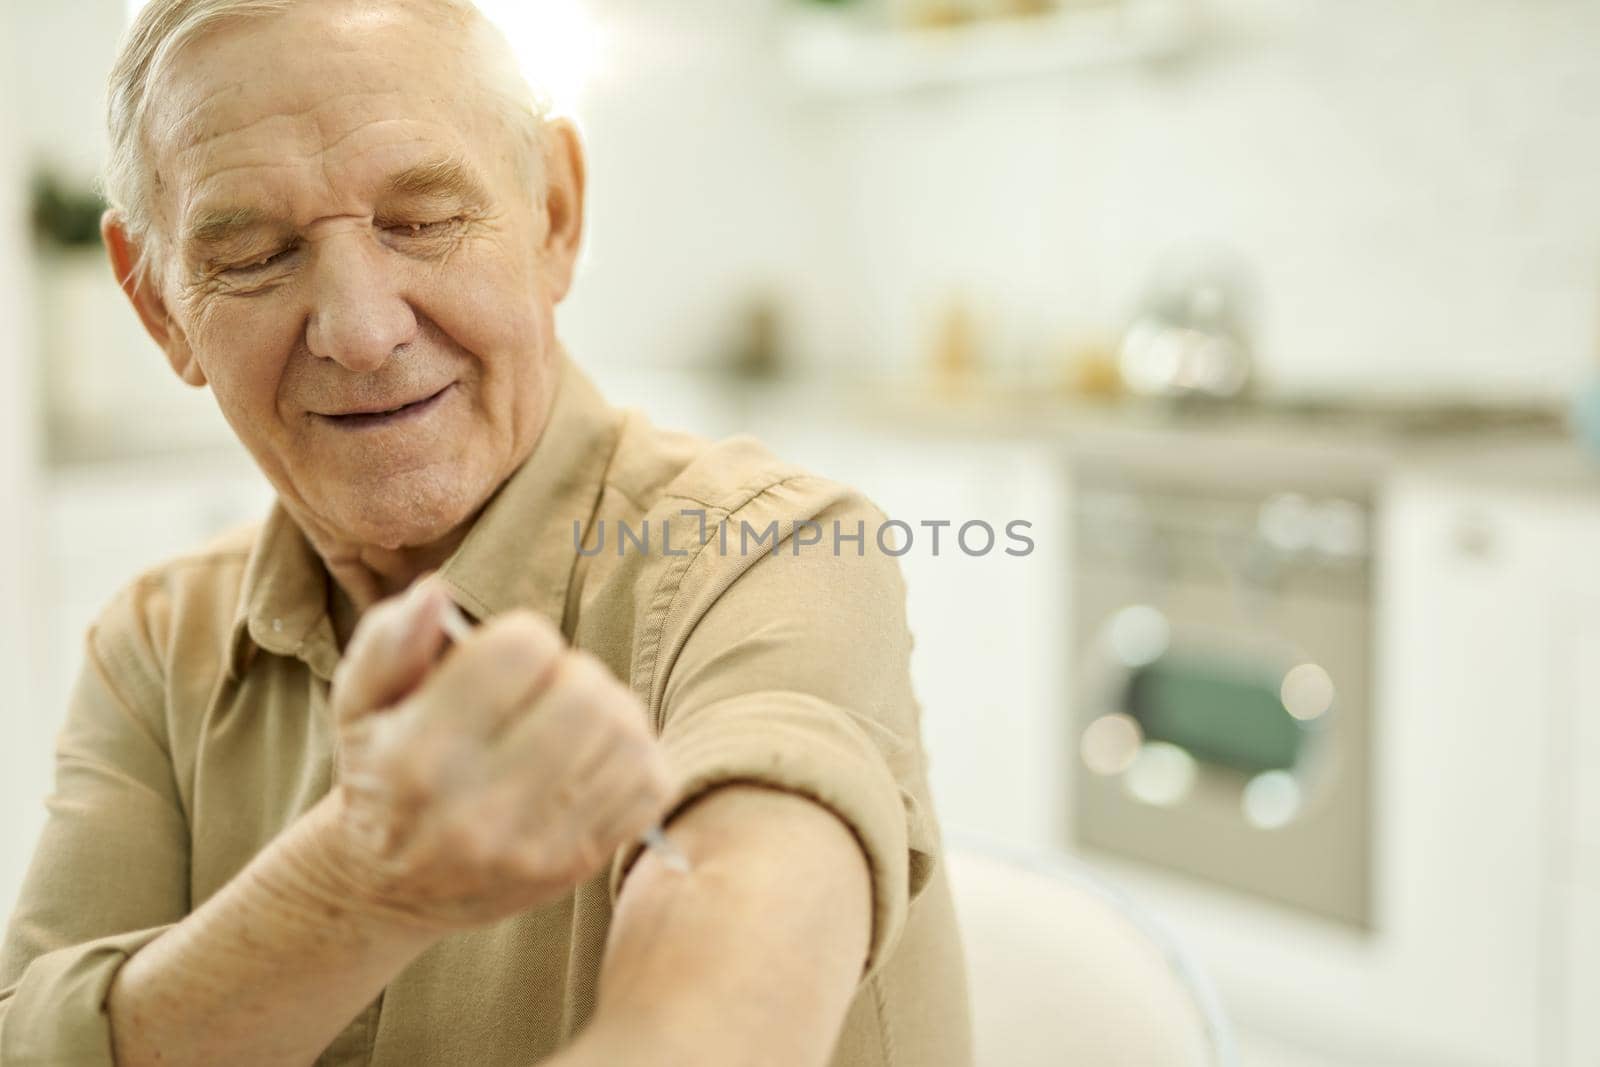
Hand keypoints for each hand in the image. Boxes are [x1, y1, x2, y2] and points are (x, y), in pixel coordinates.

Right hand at [325, 579, 676, 931]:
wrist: (392, 888)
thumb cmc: (382, 771)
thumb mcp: (360, 704)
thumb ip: (389, 642)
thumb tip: (435, 593)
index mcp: (419, 754)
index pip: (521, 651)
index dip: (520, 638)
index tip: (501, 661)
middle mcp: (477, 809)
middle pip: (585, 692)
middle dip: (572, 672)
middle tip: (545, 689)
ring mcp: (534, 846)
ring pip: (626, 734)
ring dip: (609, 710)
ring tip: (571, 720)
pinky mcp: (577, 865)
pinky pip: (651, 784)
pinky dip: (634, 757)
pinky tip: (594, 758)